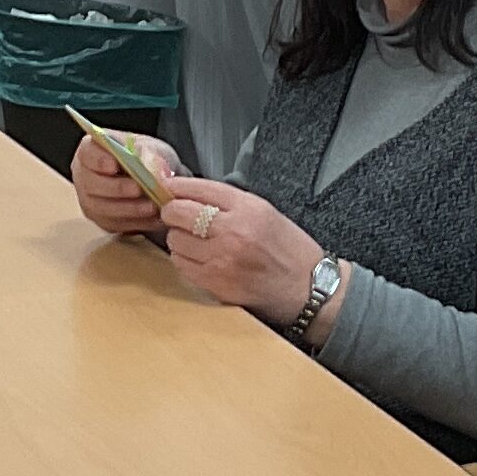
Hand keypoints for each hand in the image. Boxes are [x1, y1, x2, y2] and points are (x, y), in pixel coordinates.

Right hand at [72, 130, 183, 238]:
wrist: (151, 177)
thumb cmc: (144, 157)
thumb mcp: (148, 147)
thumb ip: (147, 153)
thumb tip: (151, 166)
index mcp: (90, 151)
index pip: (87, 154)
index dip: (99, 160)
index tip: (114, 163)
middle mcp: (85, 177)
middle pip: (92, 184)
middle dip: (118, 188)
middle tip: (139, 188)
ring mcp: (91, 202)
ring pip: (103, 209)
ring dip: (129, 208)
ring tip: (152, 206)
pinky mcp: (103, 221)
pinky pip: (116, 224)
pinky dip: (137, 222)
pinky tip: (154, 217)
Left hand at [153, 179, 322, 326]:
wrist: (307, 288)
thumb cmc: (288, 250)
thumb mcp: (265, 212)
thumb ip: (227, 201)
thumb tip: (187, 193)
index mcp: (248, 208)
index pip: (198, 188)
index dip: (177, 187)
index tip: (169, 188)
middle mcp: (233, 231)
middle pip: (178, 212)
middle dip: (172, 212)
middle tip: (177, 215)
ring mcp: (222, 259)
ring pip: (175, 240)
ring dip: (179, 239)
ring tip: (196, 241)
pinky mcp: (215, 283)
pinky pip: (182, 265)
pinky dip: (185, 260)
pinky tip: (200, 259)